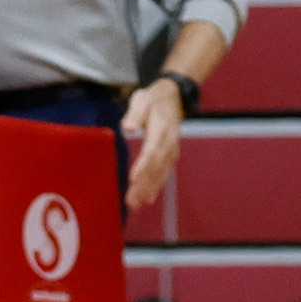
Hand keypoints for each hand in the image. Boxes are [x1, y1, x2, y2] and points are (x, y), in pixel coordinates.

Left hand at [121, 78, 184, 210]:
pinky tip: (148, 199)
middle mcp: (169, 142)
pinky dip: (156, 186)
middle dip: (144, 185)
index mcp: (162, 128)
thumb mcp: (142, 99)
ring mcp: (171, 150)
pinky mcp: (170, 155)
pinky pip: (163, 173)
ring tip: (137, 204)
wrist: (172, 97)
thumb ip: (135, 113)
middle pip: (156, 166)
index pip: (152, 150)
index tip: (134, 179)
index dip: (144, 165)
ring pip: (160, 173)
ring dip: (149, 190)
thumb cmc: (152, 99)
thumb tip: (128, 126)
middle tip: (132, 201)